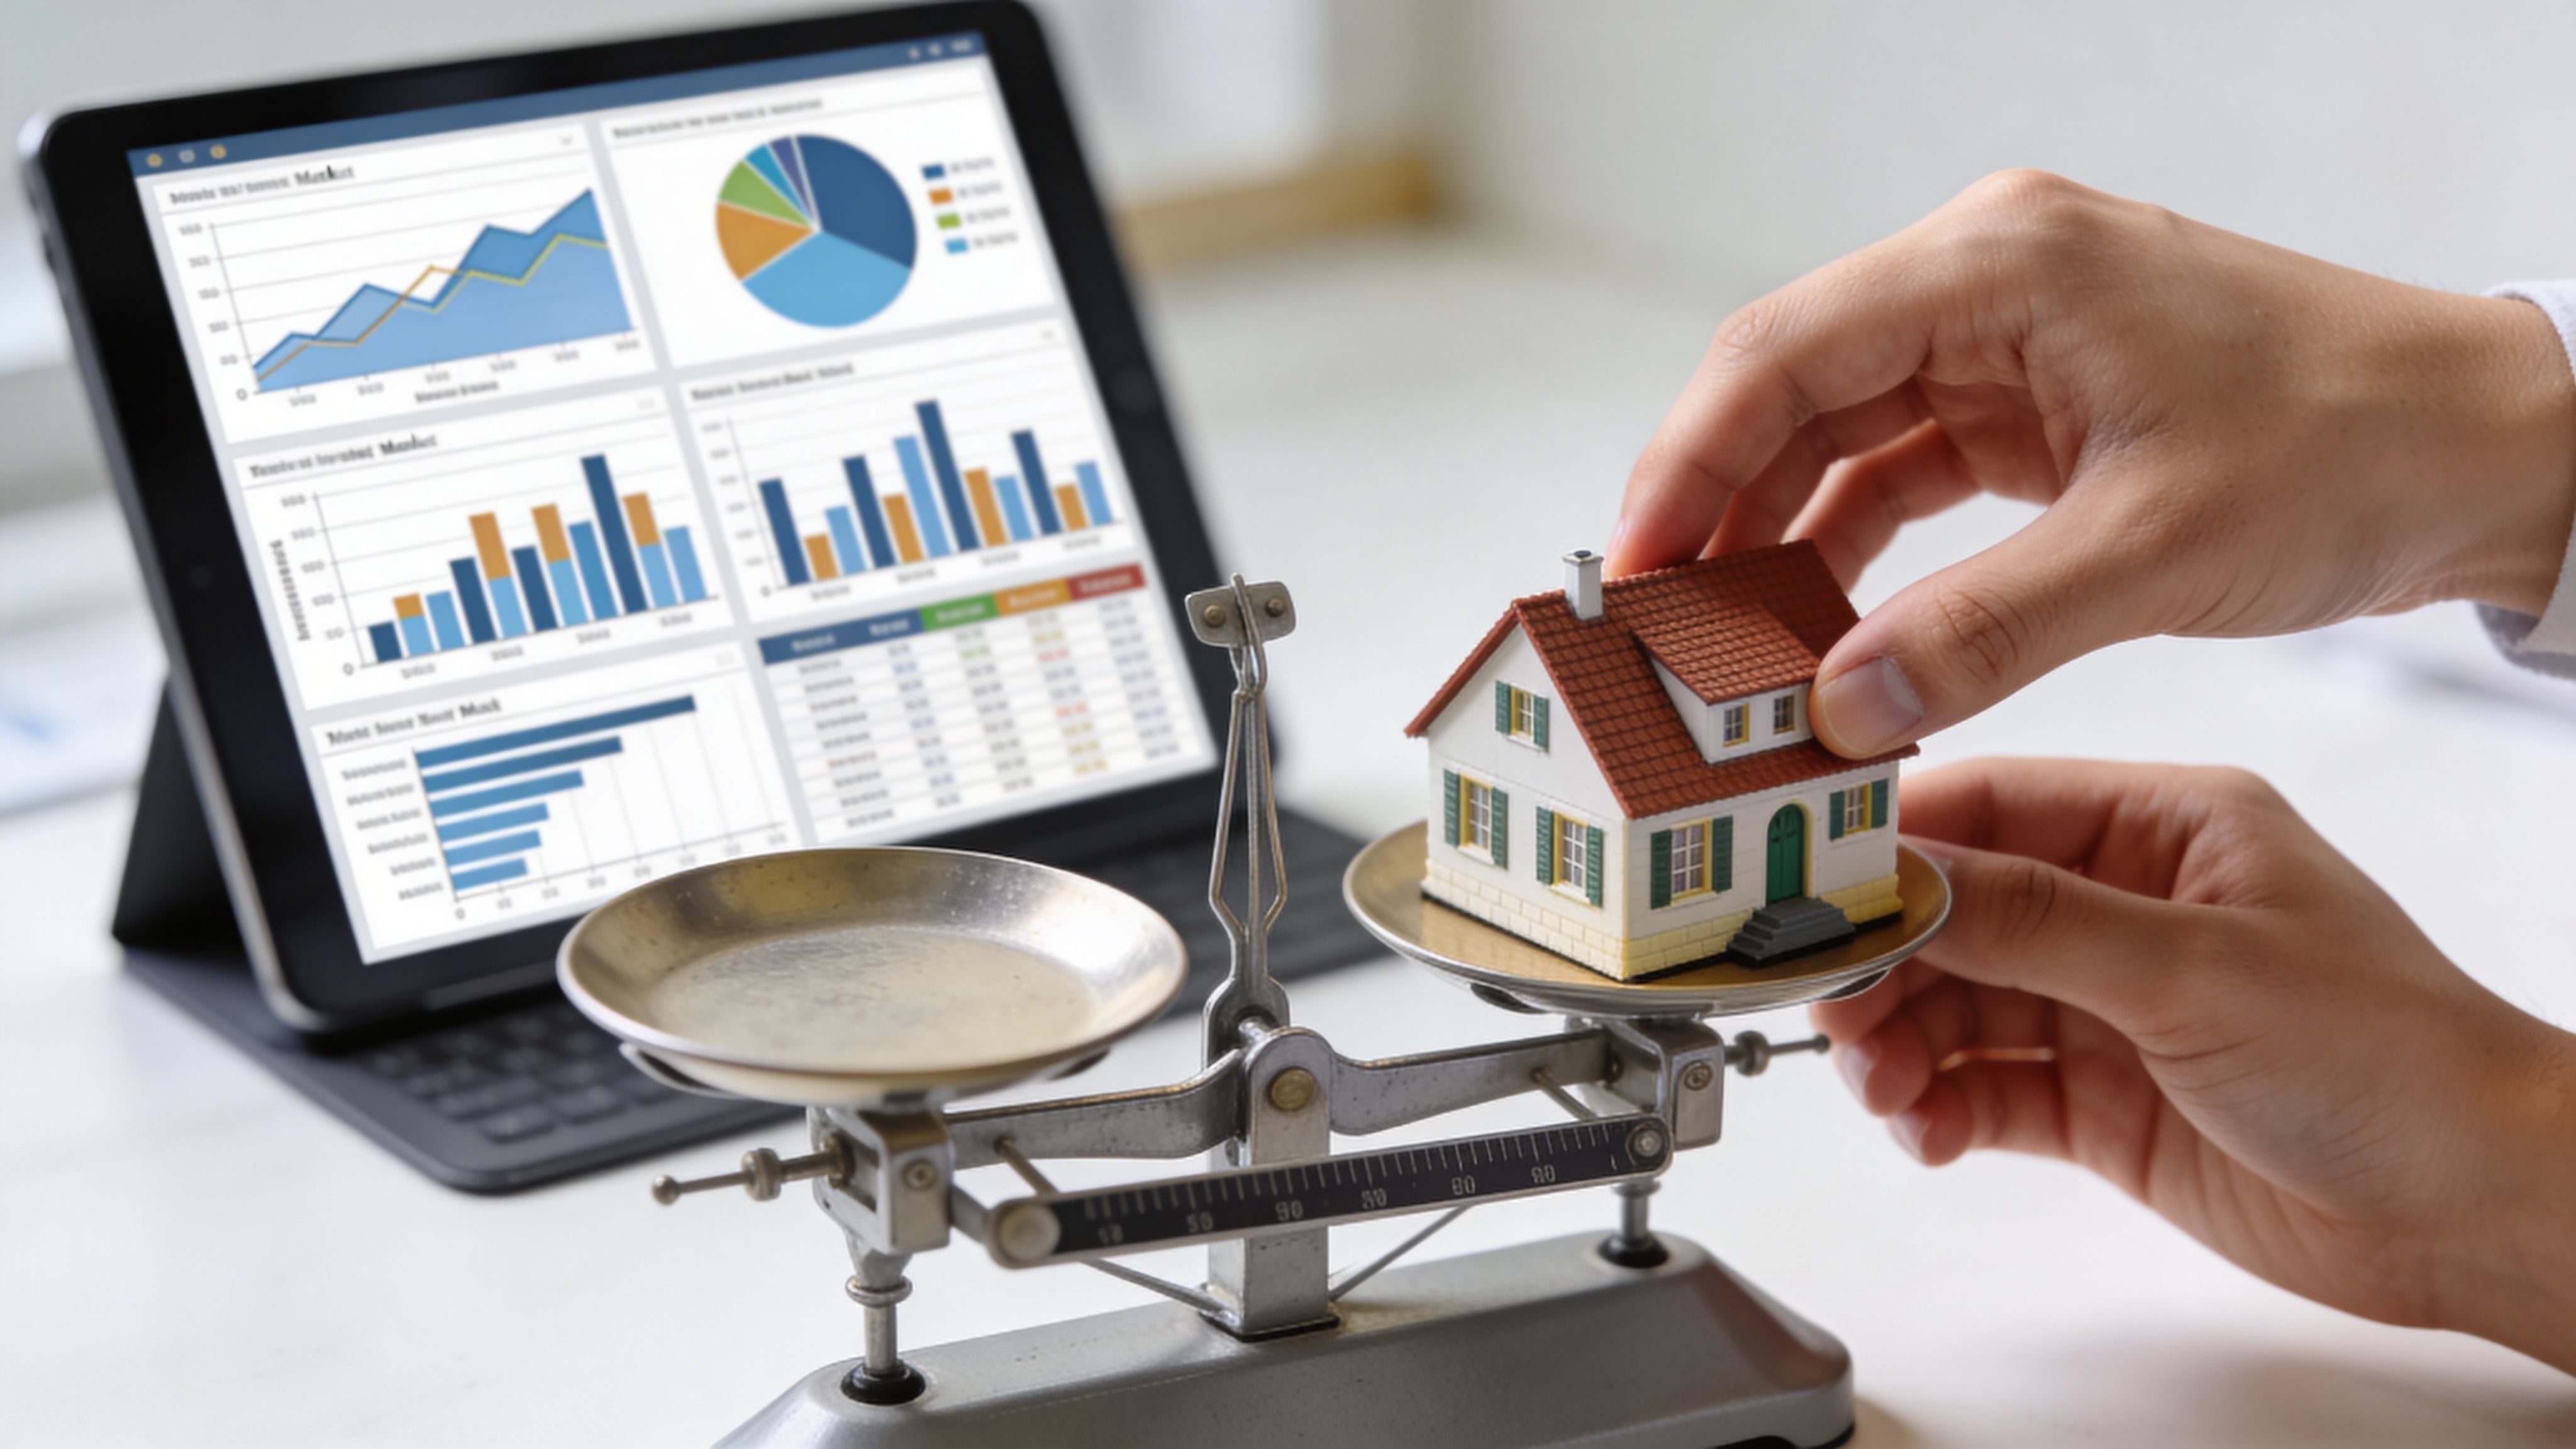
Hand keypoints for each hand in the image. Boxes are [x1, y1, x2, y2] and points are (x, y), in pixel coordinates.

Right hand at [1612, 170, 2575, 758]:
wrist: (2485, 445)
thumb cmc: (2359, 443)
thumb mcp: (2158, 547)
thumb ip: (1984, 631)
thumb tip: (1842, 709)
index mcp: (2005, 264)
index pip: (1786, 352)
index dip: (1687, 460)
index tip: (1633, 564)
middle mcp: (1986, 283)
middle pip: (1788, 388)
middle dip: (1713, 506)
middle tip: (1656, 623)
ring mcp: (2002, 342)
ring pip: (1832, 434)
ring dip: (1774, 537)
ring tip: (1724, 646)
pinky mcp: (2026, 403)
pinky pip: (1896, 472)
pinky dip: (1849, 549)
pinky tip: (1821, 632)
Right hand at [1815, 757, 2575, 1369]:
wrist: (2474, 1211)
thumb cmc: (2393, 1059)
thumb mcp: (2193, 968)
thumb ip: (2032, 920)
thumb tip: (1901, 875)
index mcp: (2160, 828)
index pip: (1985, 807)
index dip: (1886, 842)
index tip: (1803, 883)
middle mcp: (2124, 905)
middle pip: (1949, 913)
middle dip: (1880, 962)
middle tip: (1831, 1009)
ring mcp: (2107, 1003)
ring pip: (1951, 1005)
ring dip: (1898, 1043)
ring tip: (1884, 1087)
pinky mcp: (2099, 1097)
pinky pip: (1980, 1088)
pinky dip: (1938, 1108)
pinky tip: (1931, 1131)